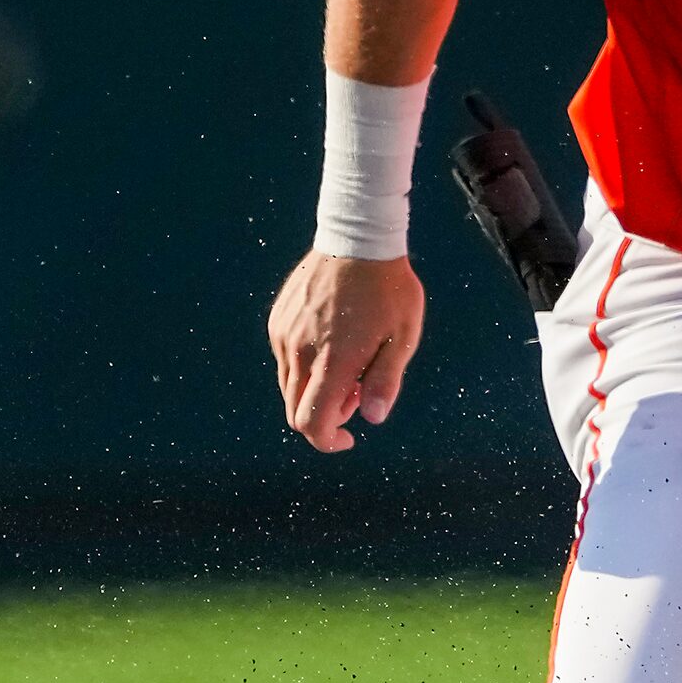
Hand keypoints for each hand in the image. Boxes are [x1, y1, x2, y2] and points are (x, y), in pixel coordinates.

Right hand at [268, 251, 424, 451]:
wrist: (359, 241)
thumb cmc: (390, 291)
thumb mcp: (403, 338)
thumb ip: (385, 382)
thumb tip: (372, 418)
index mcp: (332, 362)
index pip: (312, 423)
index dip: (327, 441)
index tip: (348, 439)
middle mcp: (299, 352)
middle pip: (295, 410)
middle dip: (325, 416)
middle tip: (358, 392)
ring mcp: (284, 335)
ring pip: (289, 385)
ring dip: (315, 391)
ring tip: (351, 363)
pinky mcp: (278, 320)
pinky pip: (284, 359)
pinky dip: (305, 367)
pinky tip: (333, 343)